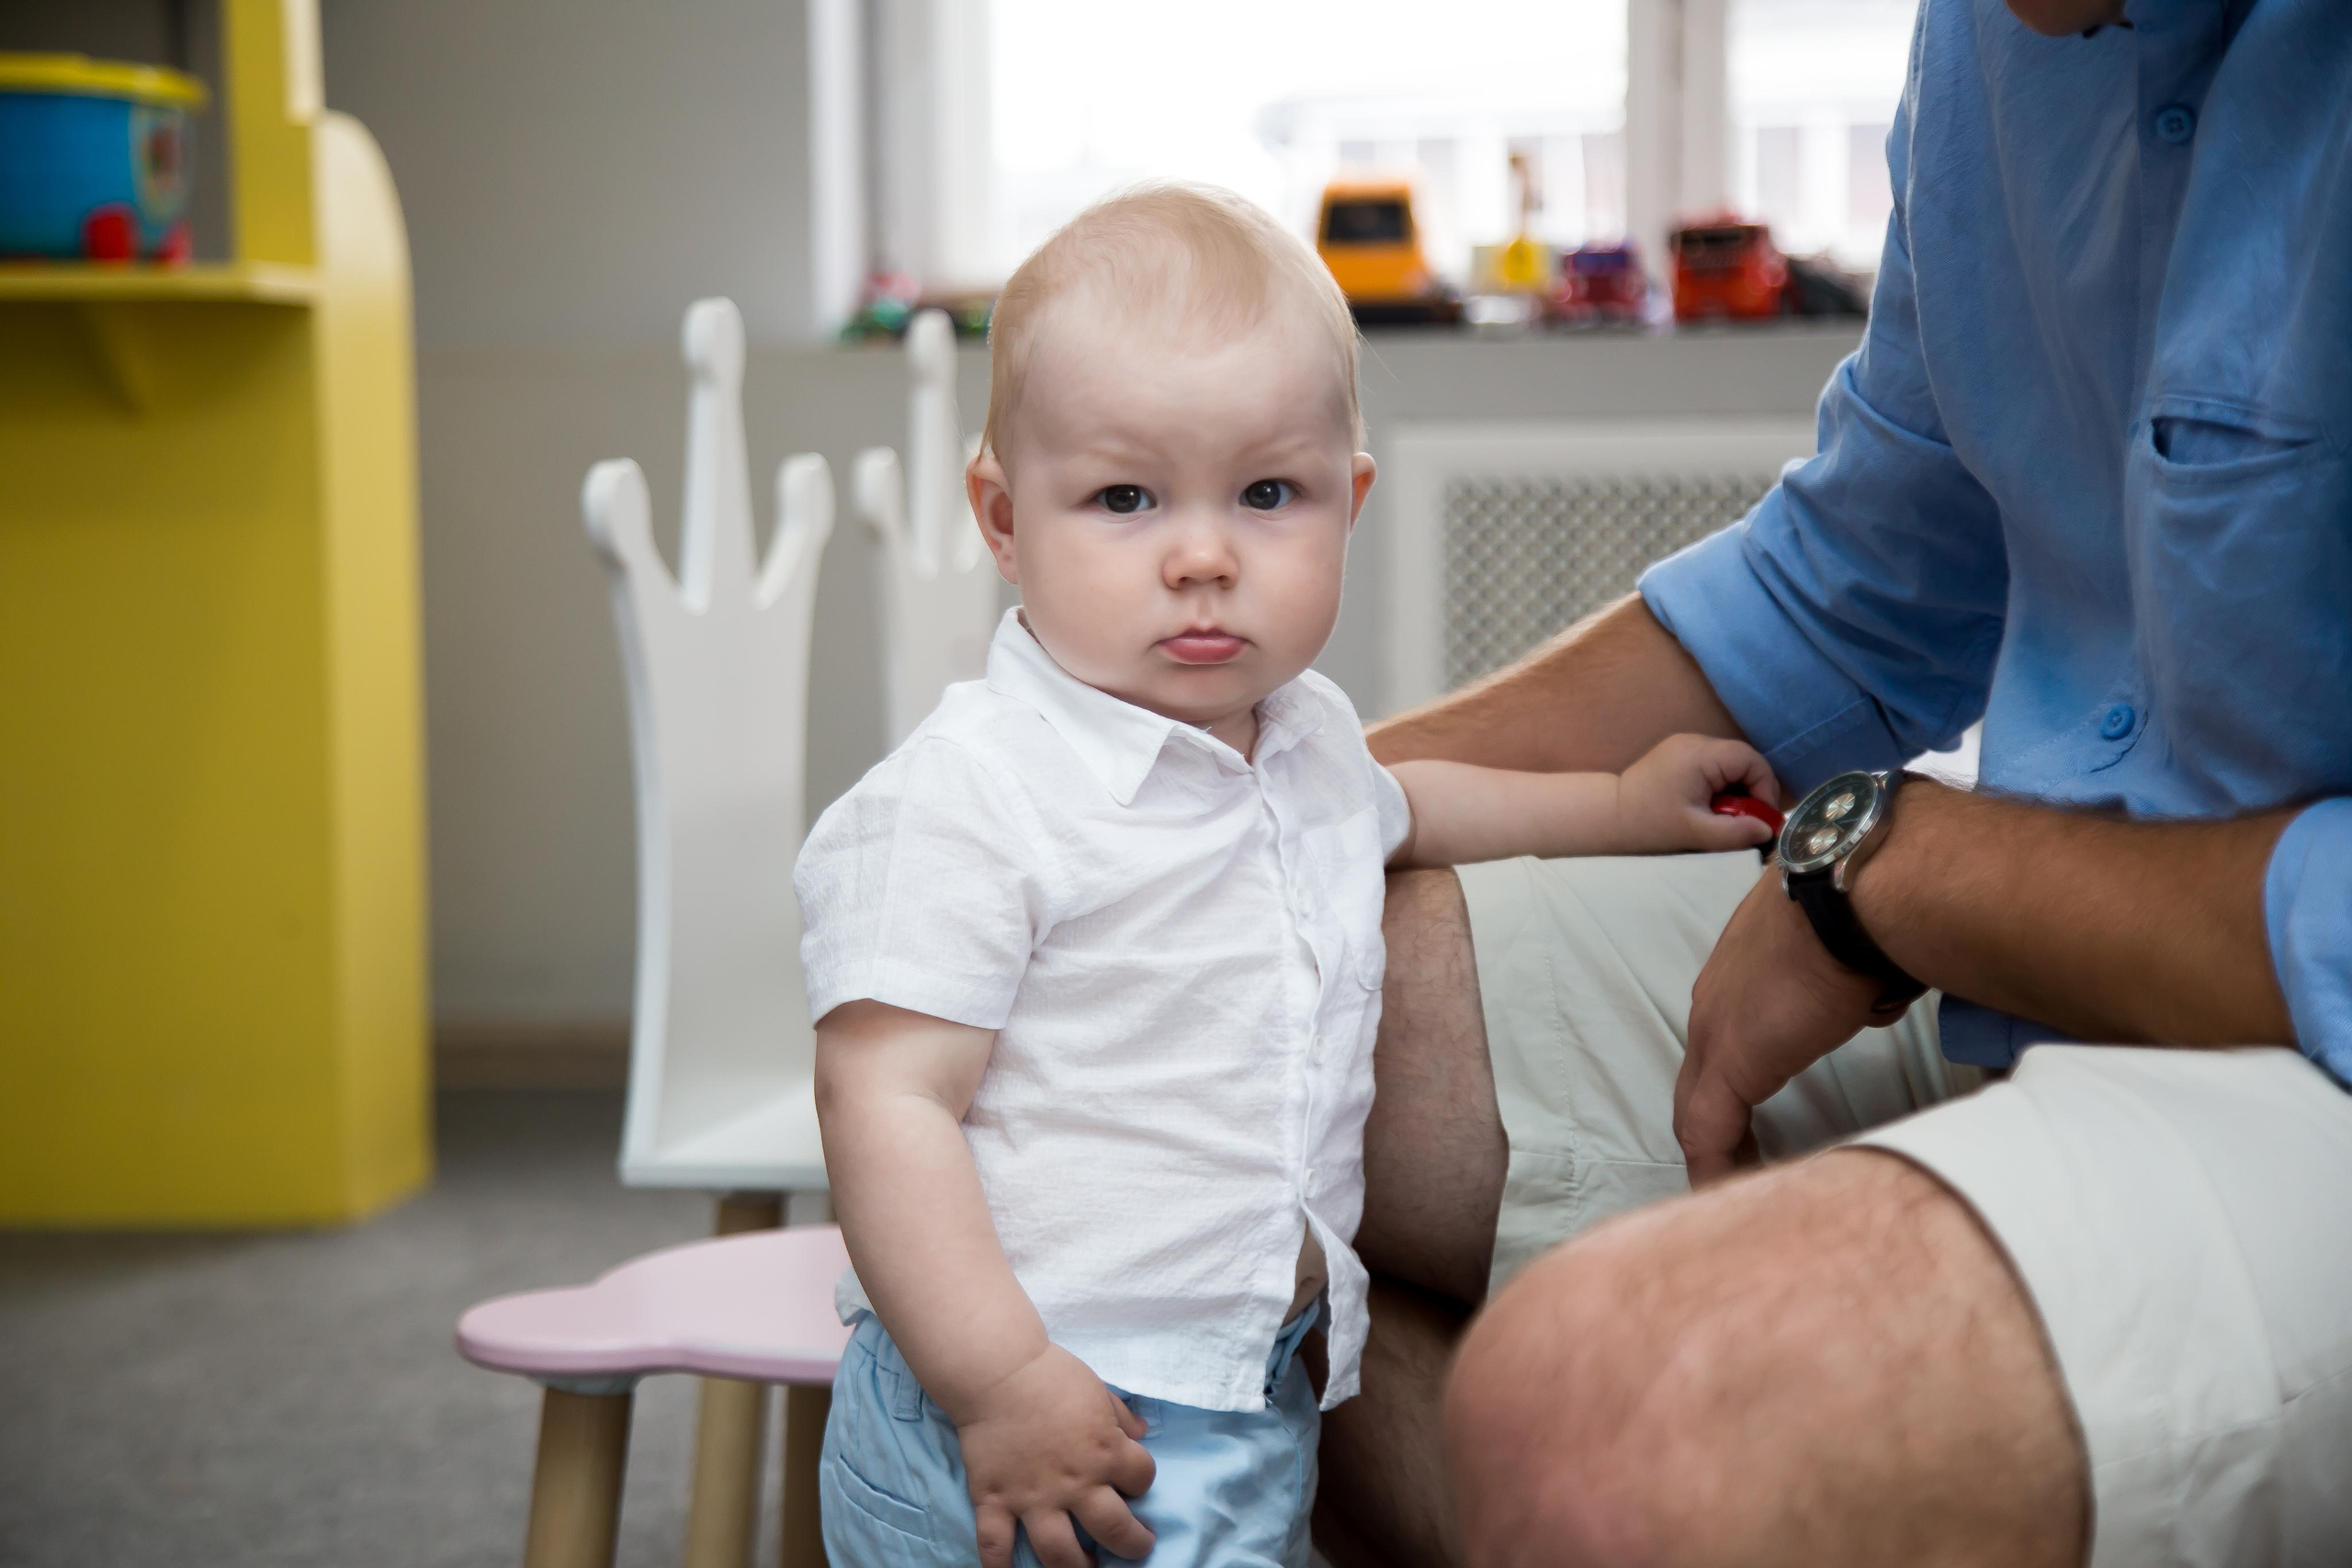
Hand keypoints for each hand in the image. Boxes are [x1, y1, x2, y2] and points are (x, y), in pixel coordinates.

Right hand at [954, 1344, 1156, 1567]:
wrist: (998, 1371)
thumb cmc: (1051, 1375)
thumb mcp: (1098, 1389)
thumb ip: (1121, 1415)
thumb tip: (1141, 1430)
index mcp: (1106, 1452)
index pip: (1142, 1478)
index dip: (1142, 1480)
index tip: (1133, 1481)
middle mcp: (1075, 1484)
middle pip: (1115, 1530)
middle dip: (1132, 1544)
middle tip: (1136, 1546)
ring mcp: (1034, 1498)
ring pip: (1060, 1553)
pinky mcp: (996, 1501)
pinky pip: (995, 1546)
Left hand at [1616, 734, 1780, 853]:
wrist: (1609, 816)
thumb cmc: (1649, 823)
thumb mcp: (1695, 832)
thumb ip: (1734, 832)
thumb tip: (1768, 830)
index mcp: (1700, 754)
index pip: (1751, 760)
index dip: (1764, 788)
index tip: (1760, 817)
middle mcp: (1694, 741)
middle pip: (1742, 760)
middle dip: (1750, 790)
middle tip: (1743, 820)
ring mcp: (1685, 744)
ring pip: (1729, 763)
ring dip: (1735, 789)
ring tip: (1723, 815)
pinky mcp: (1678, 753)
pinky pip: (1713, 765)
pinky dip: (1719, 785)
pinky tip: (1708, 806)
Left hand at [1675, 865, 1888, 1184]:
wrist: (1855, 891)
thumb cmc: (1866, 909)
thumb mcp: (1850, 949)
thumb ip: (1848, 979)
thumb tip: (1872, 995)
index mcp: (1740, 977)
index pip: (1723, 1046)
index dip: (1732, 1088)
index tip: (1750, 1123)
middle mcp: (1714, 1003)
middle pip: (1699, 1082)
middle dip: (1715, 1128)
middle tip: (1734, 1170)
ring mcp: (1715, 1032)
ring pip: (1696, 1109)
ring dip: (1716, 1152)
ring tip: (1731, 1194)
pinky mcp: (1729, 1062)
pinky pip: (1705, 1130)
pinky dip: (1712, 1166)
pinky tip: (1722, 1195)